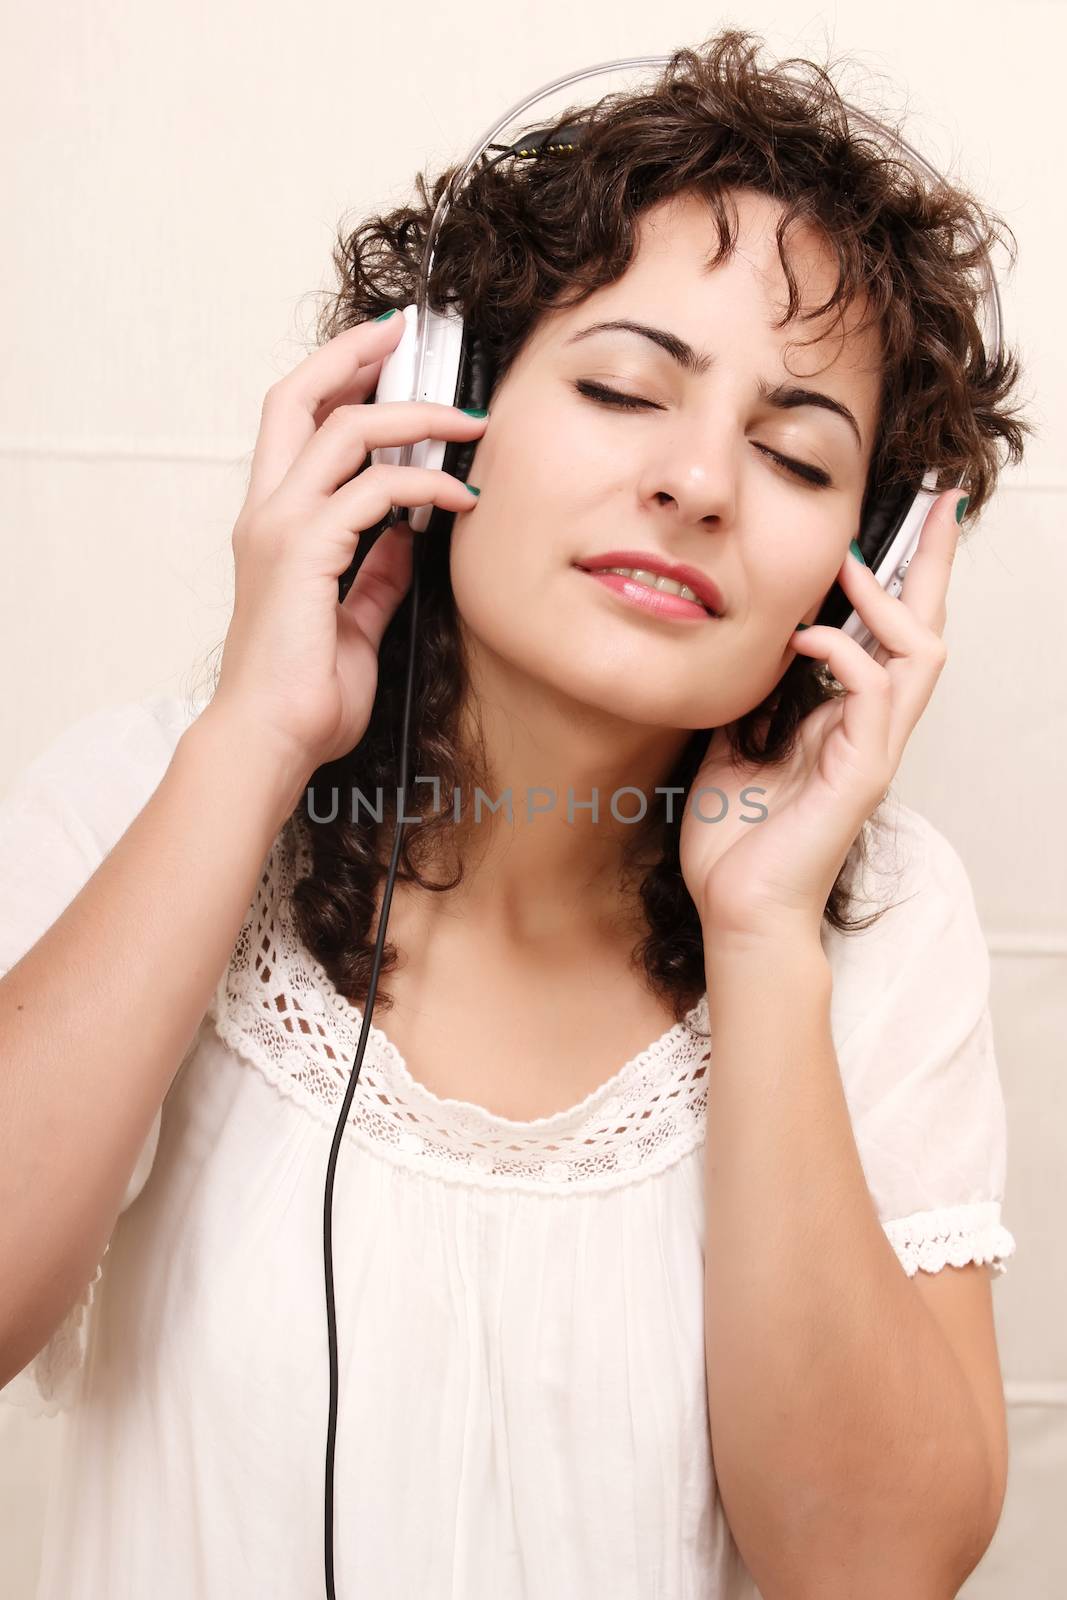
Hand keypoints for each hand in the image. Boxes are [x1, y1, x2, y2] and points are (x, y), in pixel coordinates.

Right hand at [209, 310, 488, 779]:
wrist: (271, 741)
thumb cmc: (304, 695)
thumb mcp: (354, 623)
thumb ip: (376, 575)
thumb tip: (408, 539)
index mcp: (274, 525)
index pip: (297, 423)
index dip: (338, 378)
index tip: (388, 354)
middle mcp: (267, 513)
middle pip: (296, 396)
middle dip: (354, 355)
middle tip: (410, 334)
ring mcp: (280, 528)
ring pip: (343, 430)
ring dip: (414, 416)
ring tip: (469, 423)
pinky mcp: (304, 552)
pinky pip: (374, 491)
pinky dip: (425, 484)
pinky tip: (463, 498)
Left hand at [679, 490, 965, 943]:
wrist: (736, 911)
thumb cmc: (734, 840)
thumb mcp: (730, 742)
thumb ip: (750, 694)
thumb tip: (742, 641)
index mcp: (844, 719)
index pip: (886, 634)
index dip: (901, 576)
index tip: (907, 517)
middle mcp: (870, 728)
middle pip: (925, 629)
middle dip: (933, 563)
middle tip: (939, 501)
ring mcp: (871, 749)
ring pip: (919, 654)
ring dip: (887, 600)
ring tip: (852, 562)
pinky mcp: (861, 773)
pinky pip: (875, 693)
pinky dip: (844, 654)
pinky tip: (804, 639)